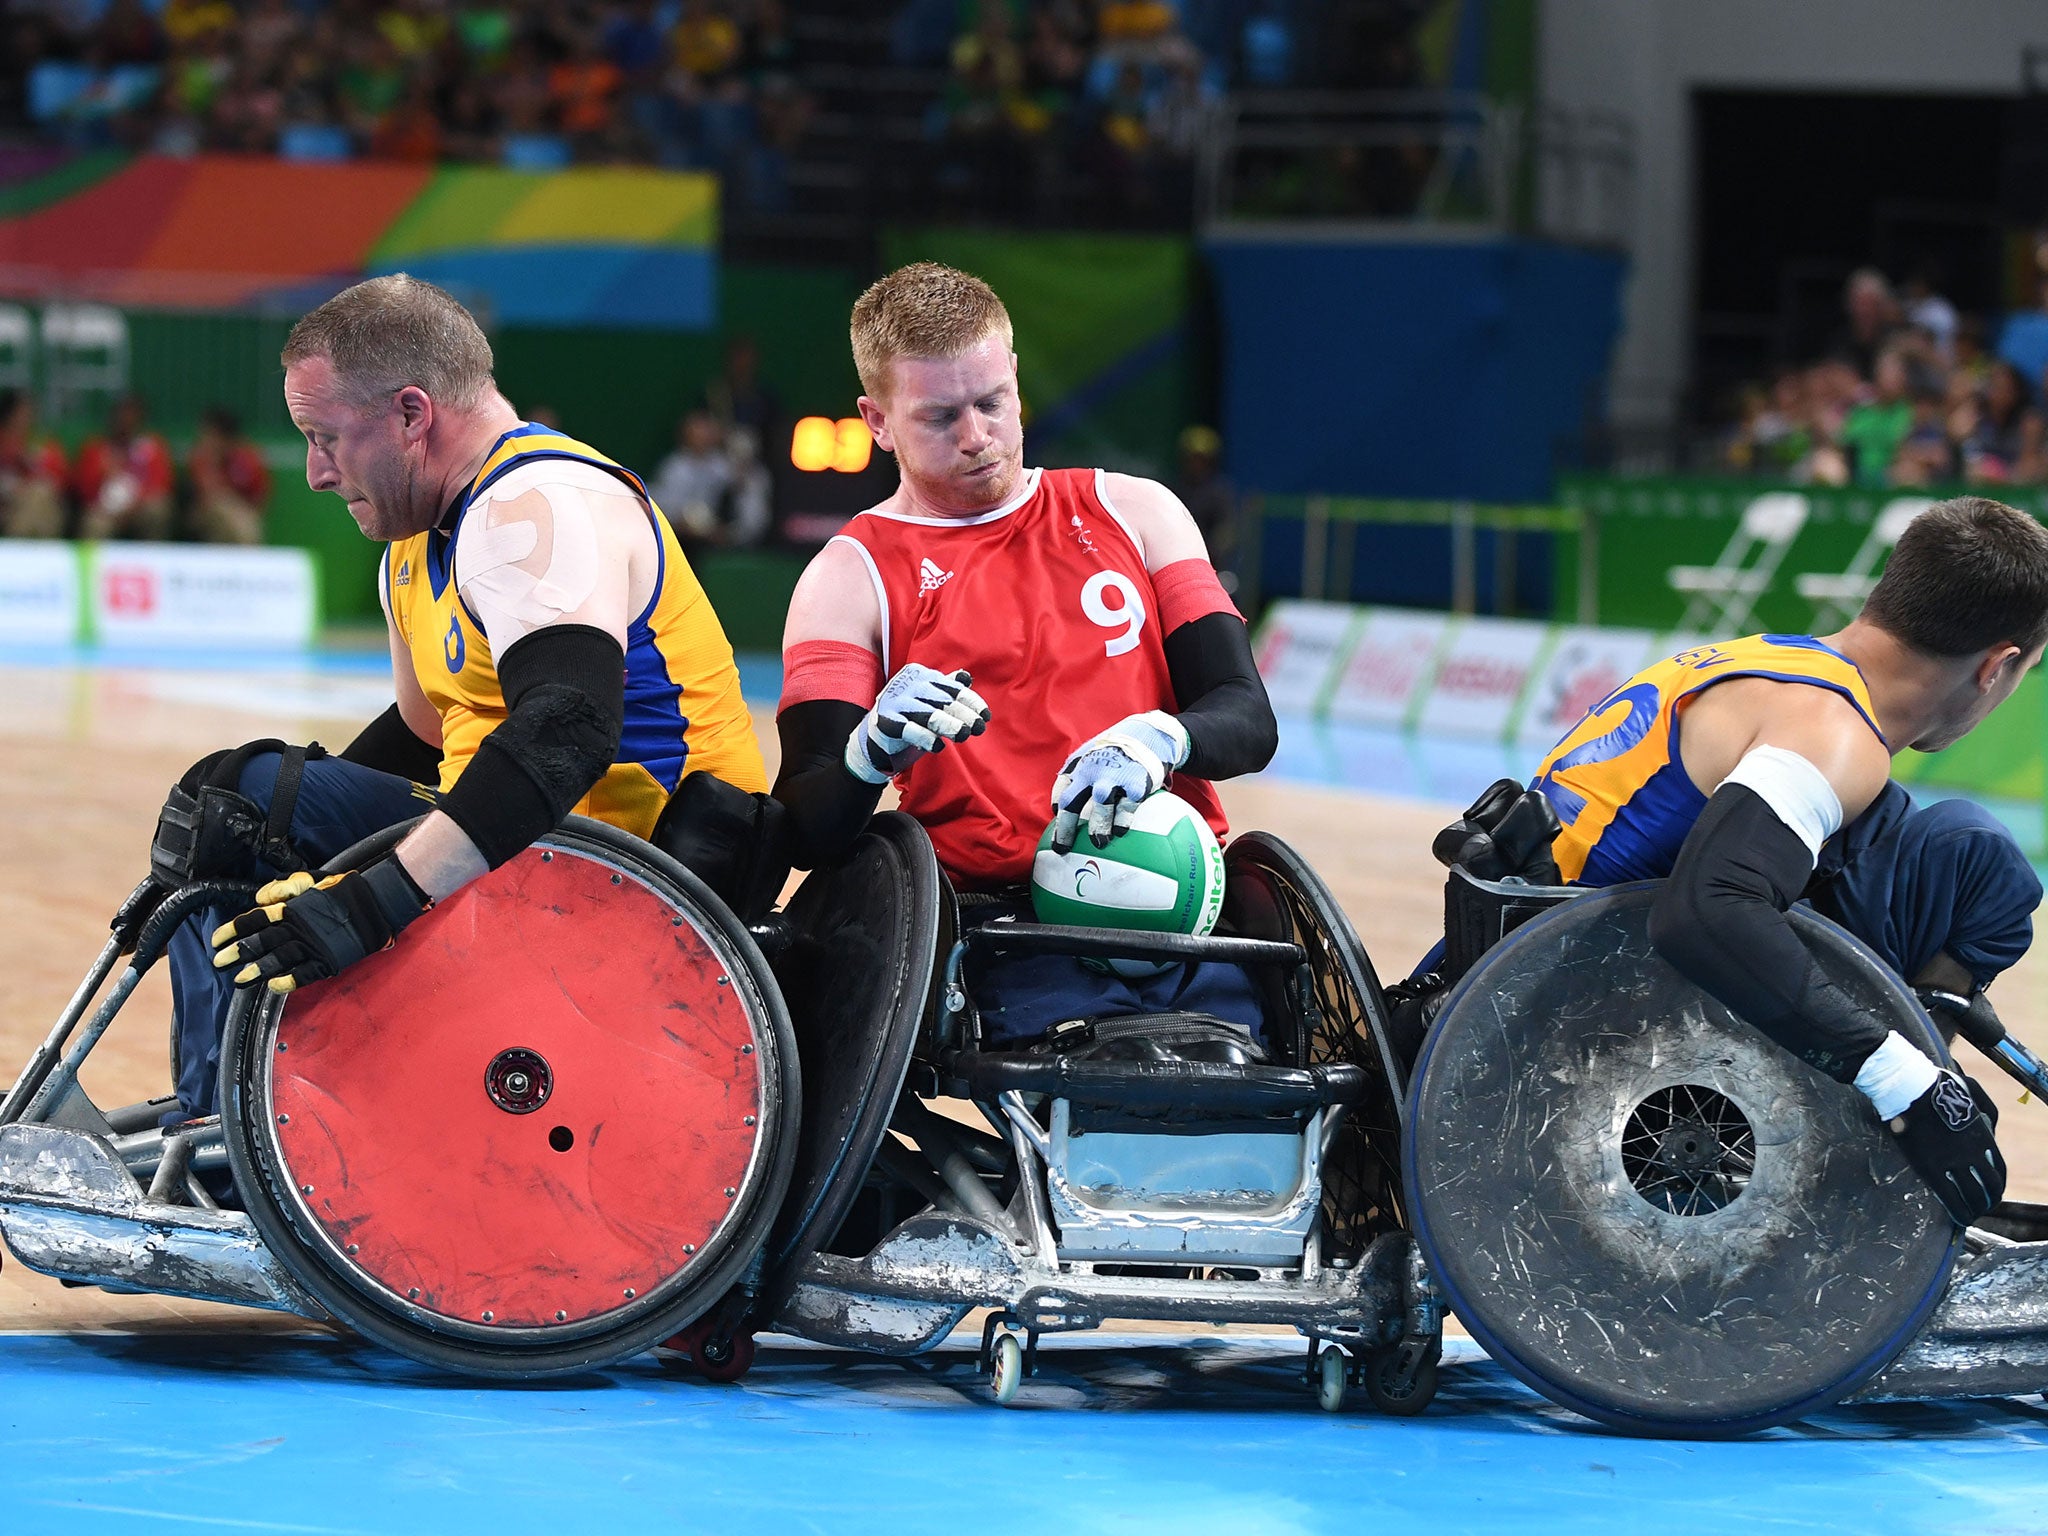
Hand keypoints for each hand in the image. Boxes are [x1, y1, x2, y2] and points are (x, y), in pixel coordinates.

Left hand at [211, 856, 429, 994]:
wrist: (377, 901)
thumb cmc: (343, 889)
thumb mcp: (311, 880)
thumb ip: (284, 888)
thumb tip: (260, 900)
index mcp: (293, 907)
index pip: (256, 919)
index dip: (234, 930)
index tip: (218, 939)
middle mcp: (299, 926)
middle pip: (261, 940)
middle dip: (238, 952)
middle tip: (219, 962)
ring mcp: (314, 944)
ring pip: (279, 958)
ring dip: (258, 969)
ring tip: (240, 980)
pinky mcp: (329, 959)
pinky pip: (305, 973)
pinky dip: (289, 981)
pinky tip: (274, 986)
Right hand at [844, 664, 989, 784]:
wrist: (876, 734)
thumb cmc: (909, 714)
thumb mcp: (929, 698)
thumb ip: (946, 687)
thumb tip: (965, 677)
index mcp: (920, 674)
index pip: (952, 687)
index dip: (971, 702)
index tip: (985, 716)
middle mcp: (907, 684)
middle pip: (943, 700)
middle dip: (964, 715)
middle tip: (978, 728)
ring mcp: (895, 702)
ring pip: (928, 714)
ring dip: (949, 725)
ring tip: (963, 735)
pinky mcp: (886, 721)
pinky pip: (910, 730)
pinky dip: (926, 738)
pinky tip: (938, 747)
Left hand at [1048, 710, 1189, 852]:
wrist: (1148, 732)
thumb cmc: (1117, 749)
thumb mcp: (1093, 754)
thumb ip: (1080, 775)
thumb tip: (1064, 803)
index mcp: (1078, 765)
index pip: (1060, 790)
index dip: (1056, 808)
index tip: (1057, 822)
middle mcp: (1091, 770)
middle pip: (1071, 802)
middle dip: (1065, 827)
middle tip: (1062, 847)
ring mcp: (1113, 776)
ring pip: (1100, 805)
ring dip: (1098, 826)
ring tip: (1099, 842)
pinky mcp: (1135, 783)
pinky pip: (1127, 806)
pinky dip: (1122, 820)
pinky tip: (1120, 831)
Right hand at [1888, 1069, 2005, 1225]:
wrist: (1909, 1086)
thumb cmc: (1937, 1084)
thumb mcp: (1973, 1089)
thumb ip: (1988, 1109)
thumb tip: (1992, 1128)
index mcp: (1983, 1136)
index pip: (1998, 1168)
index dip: (1998, 1184)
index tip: (1993, 1191)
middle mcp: (1973, 1153)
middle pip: (1990, 1186)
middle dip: (1990, 1200)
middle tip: (1984, 1206)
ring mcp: (1952, 1162)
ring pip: (1973, 1195)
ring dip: (1976, 1208)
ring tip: (1972, 1215)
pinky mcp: (1930, 1168)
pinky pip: (1950, 1197)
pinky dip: (1959, 1211)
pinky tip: (1960, 1219)